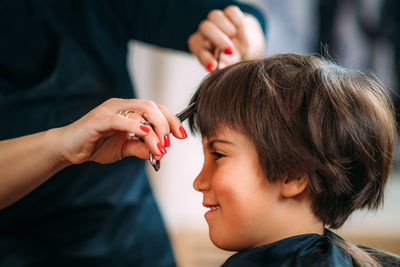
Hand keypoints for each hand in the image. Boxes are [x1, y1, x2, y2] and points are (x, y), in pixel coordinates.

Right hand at [55, 98, 186, 164]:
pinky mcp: (99, 119)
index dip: (172, 120)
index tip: (182, 135)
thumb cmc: (96, 145)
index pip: (156, 109)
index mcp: (129, 110)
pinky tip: (144, 134)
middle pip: (151, 107)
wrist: (69, 149)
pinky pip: (120, 119)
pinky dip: (134, 125)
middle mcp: (121, 106)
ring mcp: (110, 111)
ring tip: (159, 146)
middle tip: (168, 143)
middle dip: (165, 124)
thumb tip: (160, 152)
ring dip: (154, 130)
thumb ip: (141, 148)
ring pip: (139, 112)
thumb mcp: (124, 149)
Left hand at [188, 5, 264, 70]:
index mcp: (199, 45)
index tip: (213, 66)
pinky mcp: (229, 13)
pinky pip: (231, 12)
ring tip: (234, 39)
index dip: (205, 57)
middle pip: (205, 27)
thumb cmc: (229, 60)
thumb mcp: (225, 66)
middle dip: (218, 40)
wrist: (243, 48)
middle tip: (230, 51)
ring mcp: (216, 20)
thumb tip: (217, 68)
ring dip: (226, 29)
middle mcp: (205, 31)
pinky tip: (239, 31)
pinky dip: (236, 22)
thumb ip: (220, 66)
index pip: (198, 47)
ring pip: (215, 16)